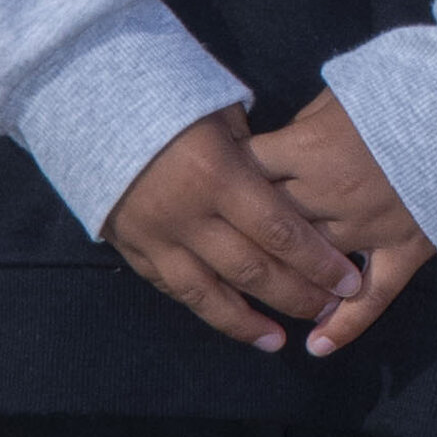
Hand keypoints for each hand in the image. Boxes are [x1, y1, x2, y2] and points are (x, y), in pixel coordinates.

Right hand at [106, 107, 363, 355]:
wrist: (87, 99)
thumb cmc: (168, 96)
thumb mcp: (221, 112)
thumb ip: (256, 156)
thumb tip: (291, 188)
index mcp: (219, 176)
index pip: (281, 232)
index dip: (318, 262)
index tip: (349, 282)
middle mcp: (189, 215)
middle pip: (253, 270)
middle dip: (296, 295)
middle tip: (329, 310)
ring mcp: (155, 237)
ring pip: (208, 295)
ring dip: (247, 321)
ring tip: (278, 341)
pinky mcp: (130, 247)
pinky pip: (172, 287)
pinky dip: (203, 305)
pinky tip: (228, 319)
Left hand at [247, 87, 435, 357]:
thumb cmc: (405, 86)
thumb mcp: (343, 91)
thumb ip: (305, 125)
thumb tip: (280, 150)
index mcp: (308, 150)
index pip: (248, 172)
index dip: (229, 177)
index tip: (221, 184)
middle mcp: (329, 194)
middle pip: (270, 224)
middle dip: (246, 233)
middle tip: (231, 242)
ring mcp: (368, 227)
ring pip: (310, 264)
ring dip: (286, 280)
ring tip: (264, 294)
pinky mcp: (405, 247)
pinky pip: (372, 295)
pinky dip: (345, 324)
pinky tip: (317, 345)